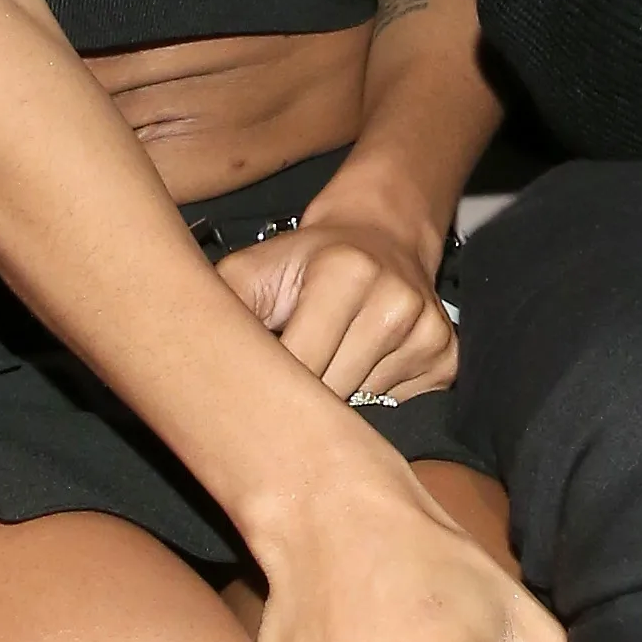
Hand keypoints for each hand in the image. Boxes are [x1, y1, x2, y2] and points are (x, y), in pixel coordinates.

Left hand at [213, 195, 456, 406]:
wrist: (378, 236)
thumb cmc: (306, 260)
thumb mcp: (252, 268)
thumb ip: (221, 309)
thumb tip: (195, 366)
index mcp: (345, 274)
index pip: (299, 366)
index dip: (270, 384)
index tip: (255, 387)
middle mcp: (394, 301)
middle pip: (332, 393)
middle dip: (303, 393)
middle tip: (290, 373)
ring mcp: (426, 331)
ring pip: (365, 405)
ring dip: (340, 394)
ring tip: (331, 357)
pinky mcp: (446, 355)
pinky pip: (399, 405)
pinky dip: (374, 394)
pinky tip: (364, 361)